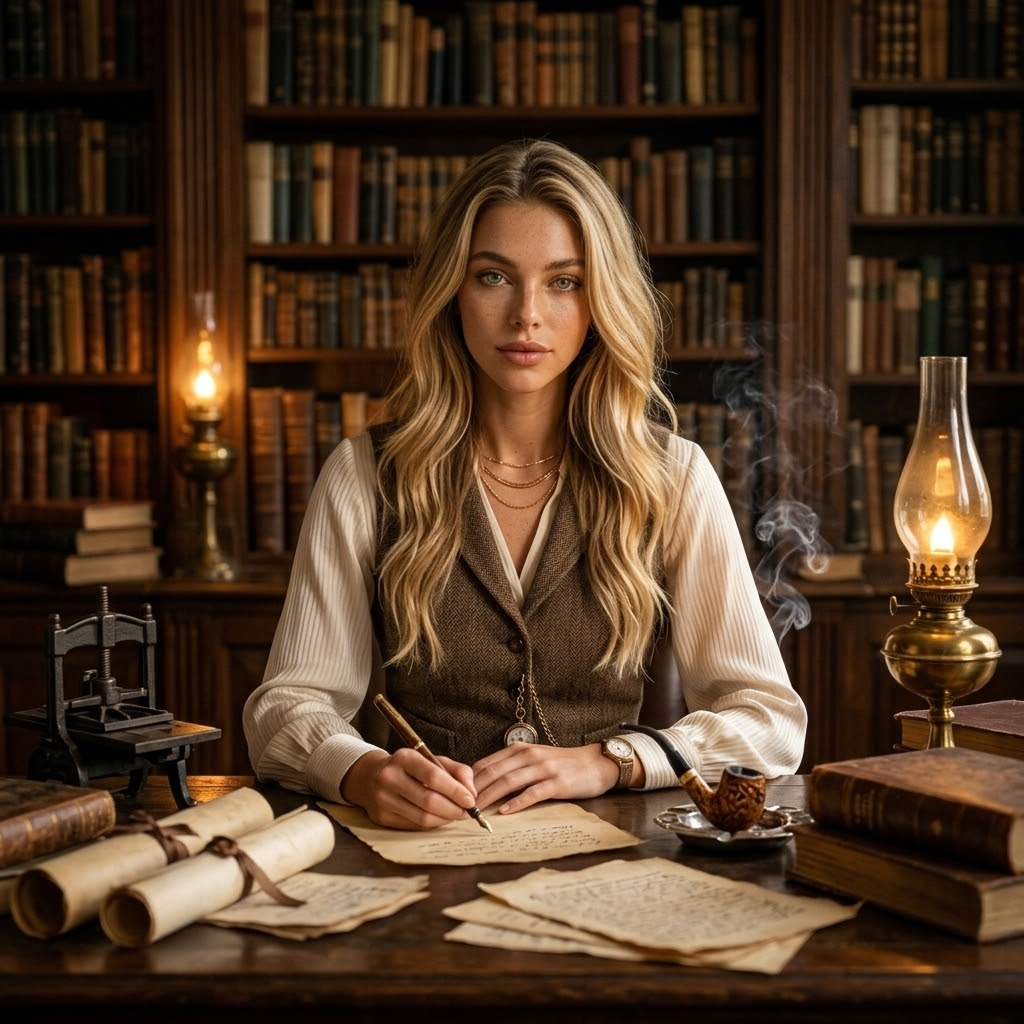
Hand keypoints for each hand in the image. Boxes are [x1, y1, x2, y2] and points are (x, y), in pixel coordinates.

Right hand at [341, 748, 479, 829]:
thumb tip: (472, 792)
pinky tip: (440, 818)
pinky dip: (432, 824)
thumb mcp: (431, 759)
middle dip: (453, 809)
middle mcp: (389, 777)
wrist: (369, 776)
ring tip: (456, 815)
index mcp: (404, 757)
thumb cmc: (408, 768)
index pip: (433, 776)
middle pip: (429, 800)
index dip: (455, 791)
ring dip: (445, 819)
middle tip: (467, 812)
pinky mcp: (380, 817)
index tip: (471, 800)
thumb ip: (456, 770)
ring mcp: (382, 799)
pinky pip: (414, 826)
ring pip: (422, 817)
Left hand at [471, 742, 619, 814]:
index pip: (486, 763)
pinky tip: (504, 812)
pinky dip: (516, 802)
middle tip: (459, 805)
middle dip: (474, 789)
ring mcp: (543, 768)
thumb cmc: (562, 765)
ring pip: (509, 782)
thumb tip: (484, 785)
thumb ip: (512, 767)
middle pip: (494, 772)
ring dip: (490, 796)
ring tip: (475, 810)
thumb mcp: (534, 760)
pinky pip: (532, 793)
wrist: (595, 763)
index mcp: (520, 750)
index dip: (469, 779)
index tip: (455, 794)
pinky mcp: (557, 783)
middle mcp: (529, 756)